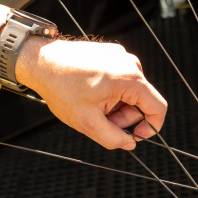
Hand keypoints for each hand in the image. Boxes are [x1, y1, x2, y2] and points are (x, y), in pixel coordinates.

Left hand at [16, 36, 166, 150]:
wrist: (40, 61)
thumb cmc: (61, 87)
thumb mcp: (88, 123)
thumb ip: (114, 138)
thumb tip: (129, 143)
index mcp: (130, 79)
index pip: (158, 108)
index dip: (151, 127)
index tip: (136, 136)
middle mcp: (130, 64)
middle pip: (142, 101)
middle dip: (125, 118)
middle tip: (102, 122)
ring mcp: (120, 56)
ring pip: (130, 92)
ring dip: (116, 106)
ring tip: (92, 108)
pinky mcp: (110, 53)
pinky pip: (120, 80)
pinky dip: (110, 93)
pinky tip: (90, 95)